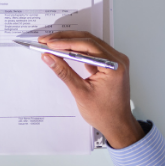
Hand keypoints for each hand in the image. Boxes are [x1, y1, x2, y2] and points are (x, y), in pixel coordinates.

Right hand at [38, 30, 144, 148]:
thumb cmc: (104, 113)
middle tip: (46, 40)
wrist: (117, 125)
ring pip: (90, 43)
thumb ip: (64, 72)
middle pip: (89, 40)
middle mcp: (118, 59)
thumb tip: (49, 57)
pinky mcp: (110, 64)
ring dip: (71, 43)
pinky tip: (64, 51)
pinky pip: (93, 51)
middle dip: (66, 39)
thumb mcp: (81, 92)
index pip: (88, 45)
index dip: (66, 42)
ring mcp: (115, 60)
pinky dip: (78, 50)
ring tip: (52, 44)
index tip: (49, 43)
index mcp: (114, 66)